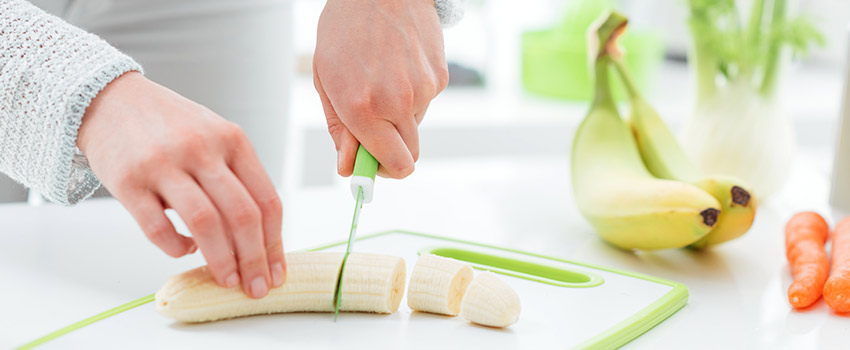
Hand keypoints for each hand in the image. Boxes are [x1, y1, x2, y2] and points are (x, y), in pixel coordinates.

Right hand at [77, 72, 284, 298]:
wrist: (108, 98)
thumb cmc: (170, 124)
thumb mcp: (214, 135)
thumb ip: (237, 176)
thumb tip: (259, 237)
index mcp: (232, 140)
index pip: (266, 200)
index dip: (275, 243)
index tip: (276, 272)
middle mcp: (202, 149)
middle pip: (242, 216)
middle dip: (254, 260)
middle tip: (255, 288)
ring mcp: (164, 164)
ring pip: (205, 223)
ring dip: (221, 260)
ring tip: (227, 280)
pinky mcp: (128, 181)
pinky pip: (158, 227)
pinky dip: (176, 247)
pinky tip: (184, 250)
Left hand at [313, 0, 448, 177]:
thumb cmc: (346, 30)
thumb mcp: (327, 80)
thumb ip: (340, 129)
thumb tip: (349, 168)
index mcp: (363, 108)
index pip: (392, 166)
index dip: (381, 173)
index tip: (370, 169)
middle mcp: (397, 103)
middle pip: (409, 157)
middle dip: (391, 153)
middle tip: (373, 135)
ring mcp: (423, 90)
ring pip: (415, 127)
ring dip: (399, 119)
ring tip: (381, 82)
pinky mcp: (440, 77)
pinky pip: (425, 103)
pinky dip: (411, 95)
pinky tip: (397, 68)